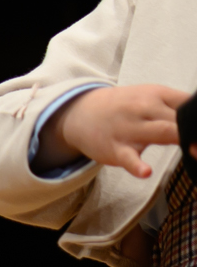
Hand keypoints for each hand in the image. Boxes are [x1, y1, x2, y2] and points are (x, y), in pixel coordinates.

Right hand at [37, 83, 189, 177]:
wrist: (81, 113)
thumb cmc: (124, 107)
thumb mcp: (149, 98)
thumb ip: (177, 106)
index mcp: (157, 95)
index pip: (189, 104)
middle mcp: (144, 109)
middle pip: (179, 119)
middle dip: (195, 130)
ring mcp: (130, 129)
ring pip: (160, 133)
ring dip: (180, 140)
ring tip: (196, 151)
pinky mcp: (116, 149)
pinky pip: (128, 158)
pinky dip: (137, 165)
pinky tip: (145, 172)